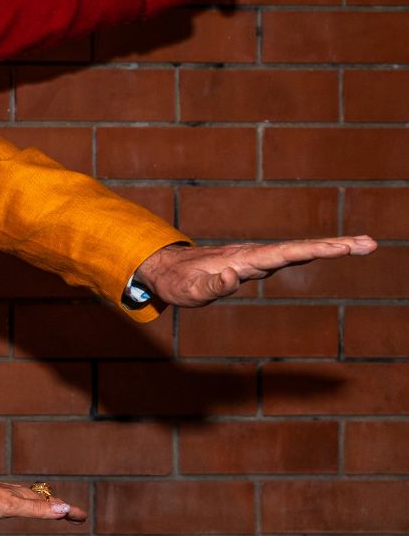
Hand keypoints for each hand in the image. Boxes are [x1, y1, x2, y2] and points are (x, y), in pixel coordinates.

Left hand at [0, 471, 84, 522]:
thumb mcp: (11, 506)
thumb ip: (37, 508)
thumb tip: (65, 508)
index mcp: (23, 495)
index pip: (52, 503)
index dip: (67, 511)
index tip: (83, 517)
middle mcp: (16, 493)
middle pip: (44, 500)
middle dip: (60, 507)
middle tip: (74, 515)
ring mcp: (4, 495)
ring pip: (30, 500)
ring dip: (45, 506)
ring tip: (52, 510)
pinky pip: (18, 504)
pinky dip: (28, 507)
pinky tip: (19, 508)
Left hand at [135, 235, 377, 308]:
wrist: (167, 268)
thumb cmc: (177, 283)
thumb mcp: (188, 292)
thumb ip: (209, 287)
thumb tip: (231, 277)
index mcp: (242, 261)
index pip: (282, 255)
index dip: (312, 251)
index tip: (340, 248)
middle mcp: (254, 255)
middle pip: (299, 249)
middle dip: (335, 246)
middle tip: (369, 244)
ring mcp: (257, 258)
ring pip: (299, 250)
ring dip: (331, 246)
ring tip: (364, 244)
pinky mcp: (258, 263)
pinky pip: (292, 256)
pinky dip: (316, 251)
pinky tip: (337, 248)